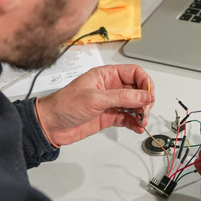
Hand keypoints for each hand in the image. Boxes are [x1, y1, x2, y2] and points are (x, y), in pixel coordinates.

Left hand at [35, 65, 153, 145]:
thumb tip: (144, 95)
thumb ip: (122, 97)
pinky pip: (127, 117)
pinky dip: (135, 123)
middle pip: (137, 90)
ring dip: (141, 113)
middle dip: (144, 100)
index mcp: (106, 75)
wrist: (51, 125)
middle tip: (144, 112)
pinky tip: (137, 127)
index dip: (144, 83)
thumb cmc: (64, 104)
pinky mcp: (109, 116)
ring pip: (134, 105)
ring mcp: (110, 103)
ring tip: (141, 121)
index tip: (149, 96)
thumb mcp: (95, 98)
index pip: (134, 73)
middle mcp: (110, 87)